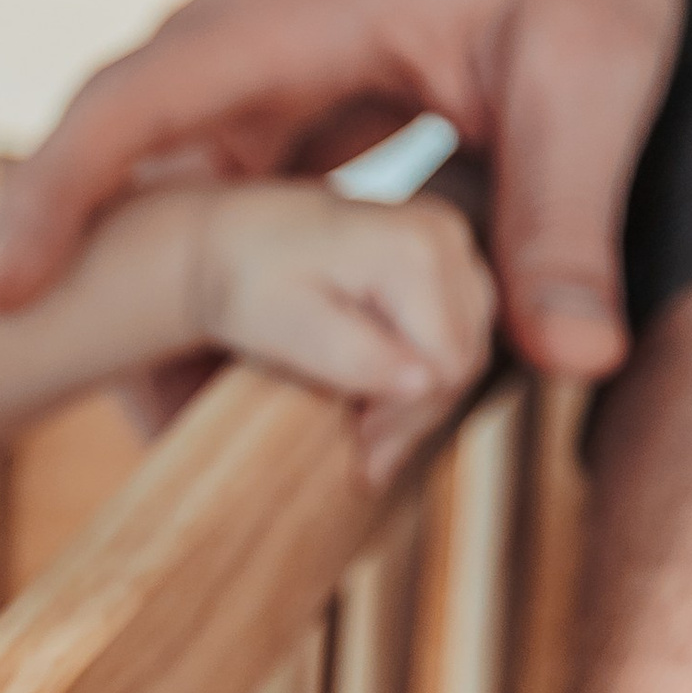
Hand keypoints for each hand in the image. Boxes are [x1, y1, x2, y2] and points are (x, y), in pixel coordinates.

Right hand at [0, 0, 680, 380]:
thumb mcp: (591, 65)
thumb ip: (567, 211)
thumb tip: (570, 357)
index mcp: (283, 13)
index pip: (131, 103)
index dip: (57, 196)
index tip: (5, 292)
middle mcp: (232, 46)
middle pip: (122, 175)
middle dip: (105, 300)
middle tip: (146, 429)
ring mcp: (243, 83)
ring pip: (172, 207)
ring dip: (172, 307)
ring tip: (202, 427)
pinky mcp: (270, 118)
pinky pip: (224, 212)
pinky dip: (232, 289)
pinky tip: (265, 372)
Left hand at [186, 182, 497, 486]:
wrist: (227, 240)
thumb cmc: (245, 285)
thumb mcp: (285, 326)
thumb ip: (353, 356)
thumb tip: (423, 382)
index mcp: (414, 250)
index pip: (447, 365)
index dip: (406, 418)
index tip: (358, 450)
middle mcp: (444, 235)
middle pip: (461, 358)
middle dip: (412, 414)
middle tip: (362, 457)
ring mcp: (448, 240)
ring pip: (463, 348)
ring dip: (419, 398)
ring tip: (362, 429)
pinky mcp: (442, 255)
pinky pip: (456, 329)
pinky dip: (421, 368)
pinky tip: (375, 397)